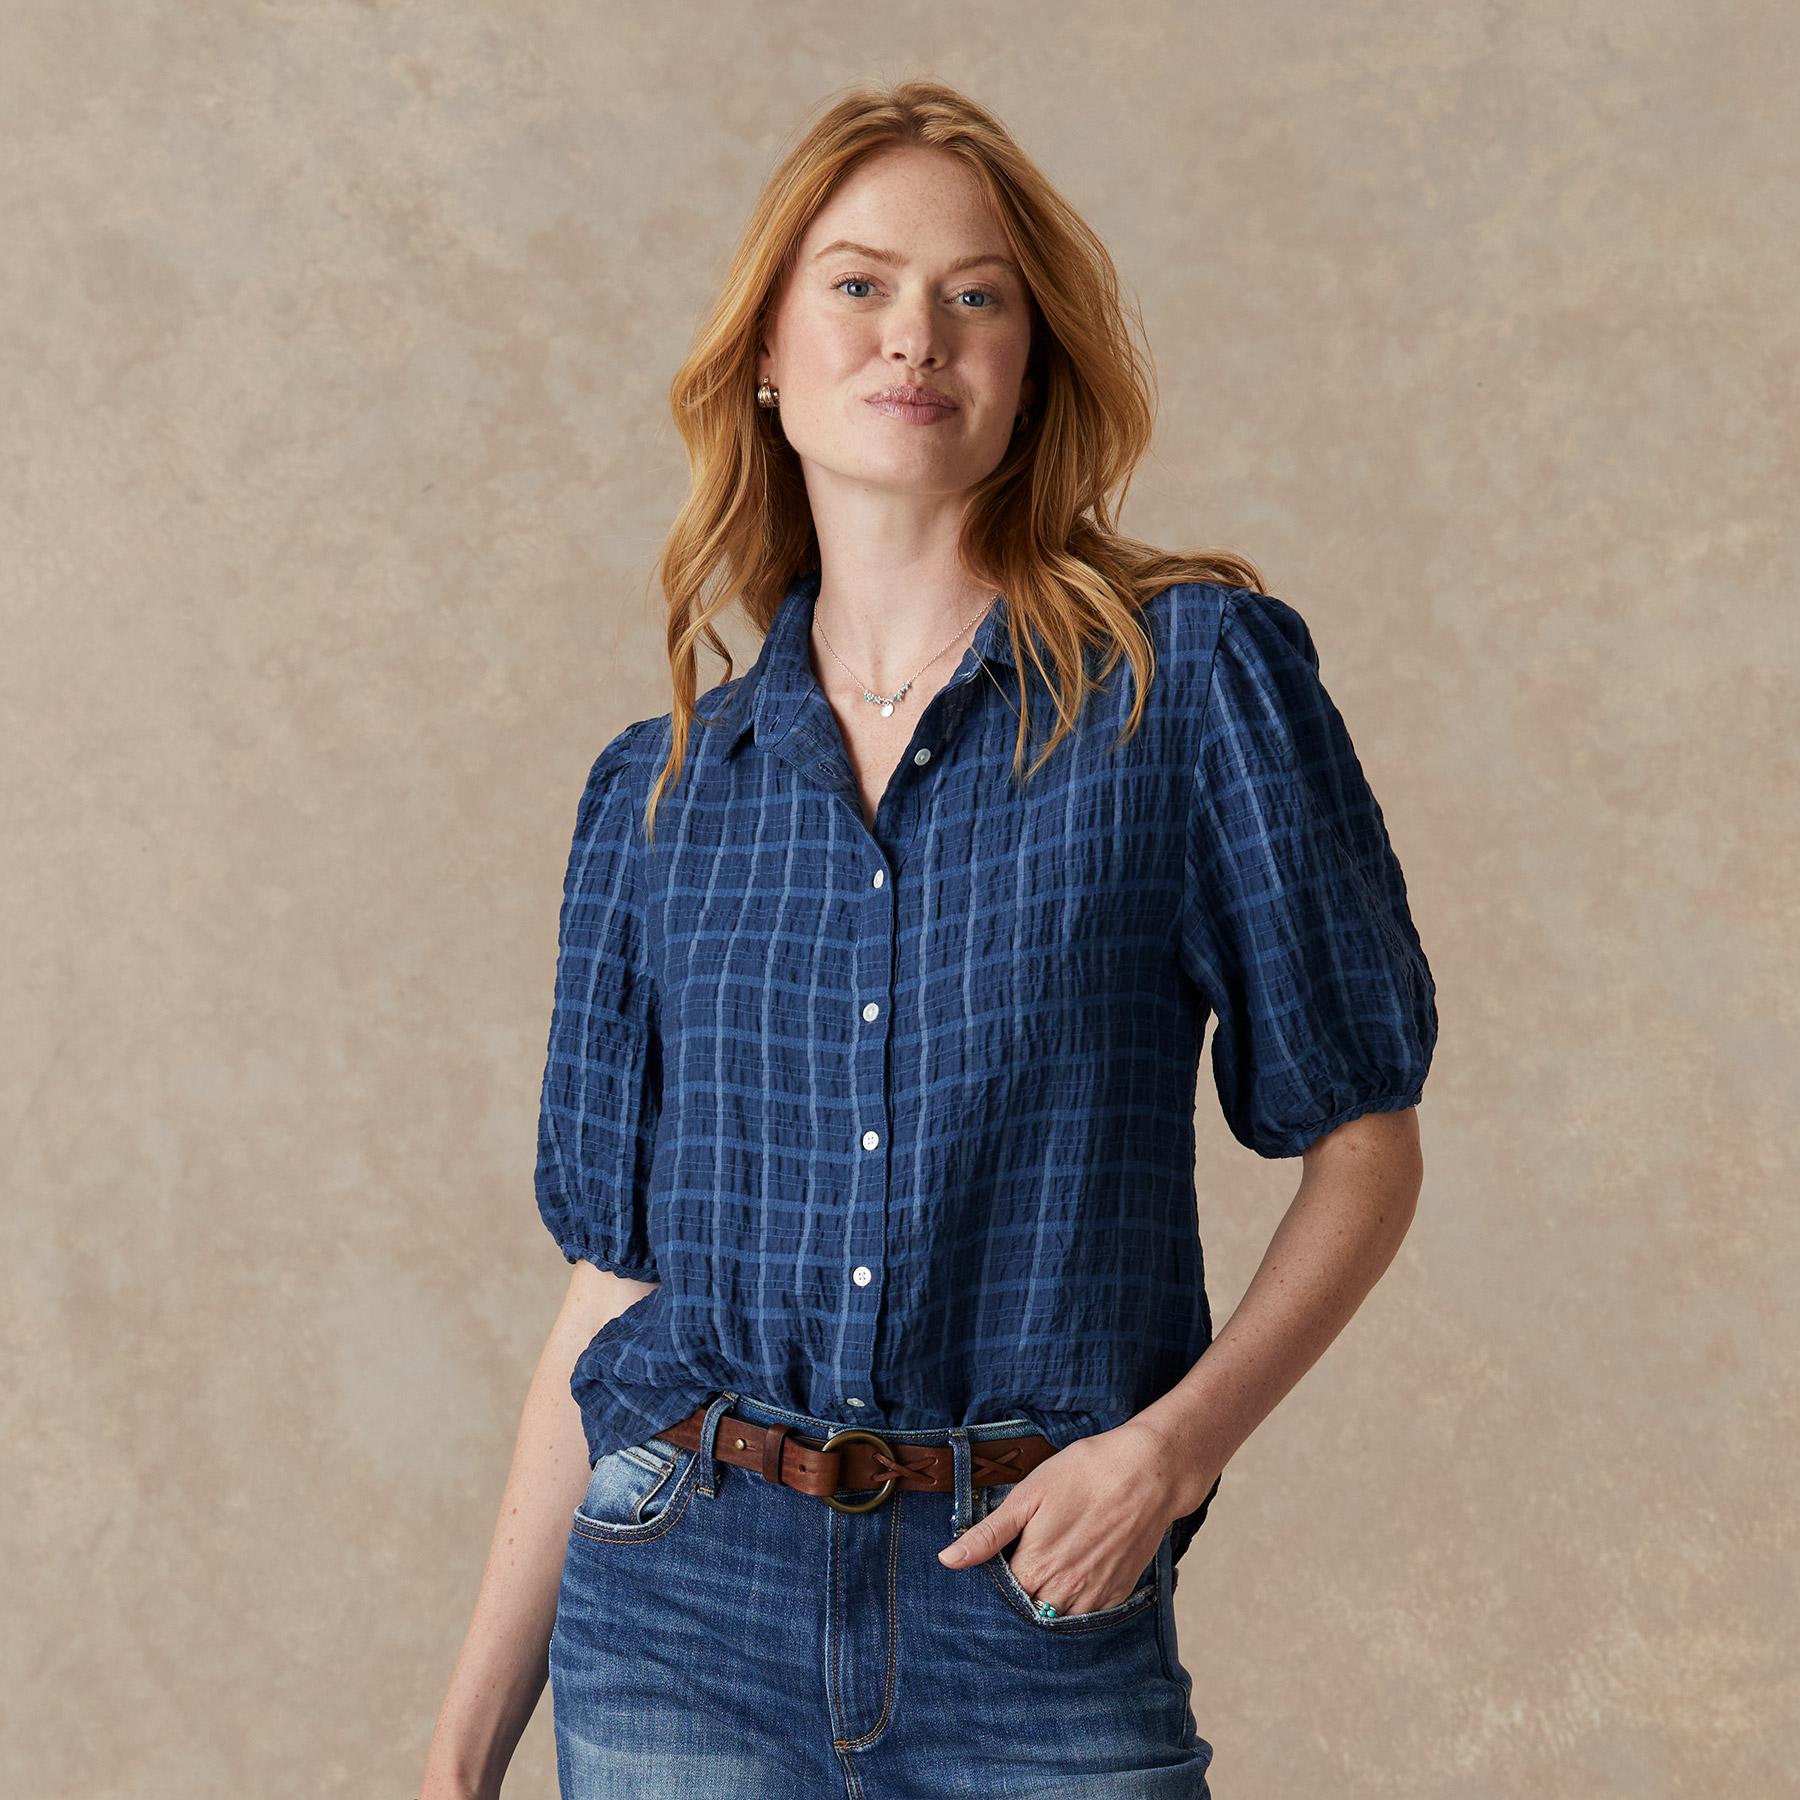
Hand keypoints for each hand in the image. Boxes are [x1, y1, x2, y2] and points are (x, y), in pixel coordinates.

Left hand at [935, 1418, 1191, 1615]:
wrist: (1147, 1472)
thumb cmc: (1084, 1473)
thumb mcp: (1028, 1495)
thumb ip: (988, 1534)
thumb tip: (947, 1561)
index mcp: (1035, 1567)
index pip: (1001, 1596)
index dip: (995, 1581)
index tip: (997, 1564)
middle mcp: (1065, 1592)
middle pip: (1028, 1611)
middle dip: (1020, 1596)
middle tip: (1022, 1565)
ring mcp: (1095, 1596)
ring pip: (1059, 1618)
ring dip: (1048, 1604)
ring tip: (1047, 1573)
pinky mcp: (1118, 1592)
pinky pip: (1090, 1615)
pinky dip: (1077, 1604)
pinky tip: (1075, 1576)